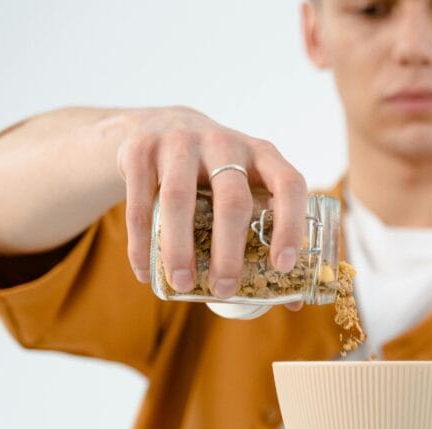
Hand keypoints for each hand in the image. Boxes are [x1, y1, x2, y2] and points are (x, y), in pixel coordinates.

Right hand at [114, 106, 306, 309]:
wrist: (161, 124)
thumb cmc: (216, 173)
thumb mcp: (246, 187)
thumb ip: (266, 234)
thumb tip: (292, 300)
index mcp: (262, 154)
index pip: (288, 184)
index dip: (290, 225)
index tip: (281, 266)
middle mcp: (225, 142)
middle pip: (231, 200)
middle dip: (228, 251)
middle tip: (224, 289)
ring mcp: (180, 142)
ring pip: (178, 200)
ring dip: (179, 249)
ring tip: (183, 285)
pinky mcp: (141, 150)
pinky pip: (139, 204)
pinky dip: (141, 244)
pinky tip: (146, 274)